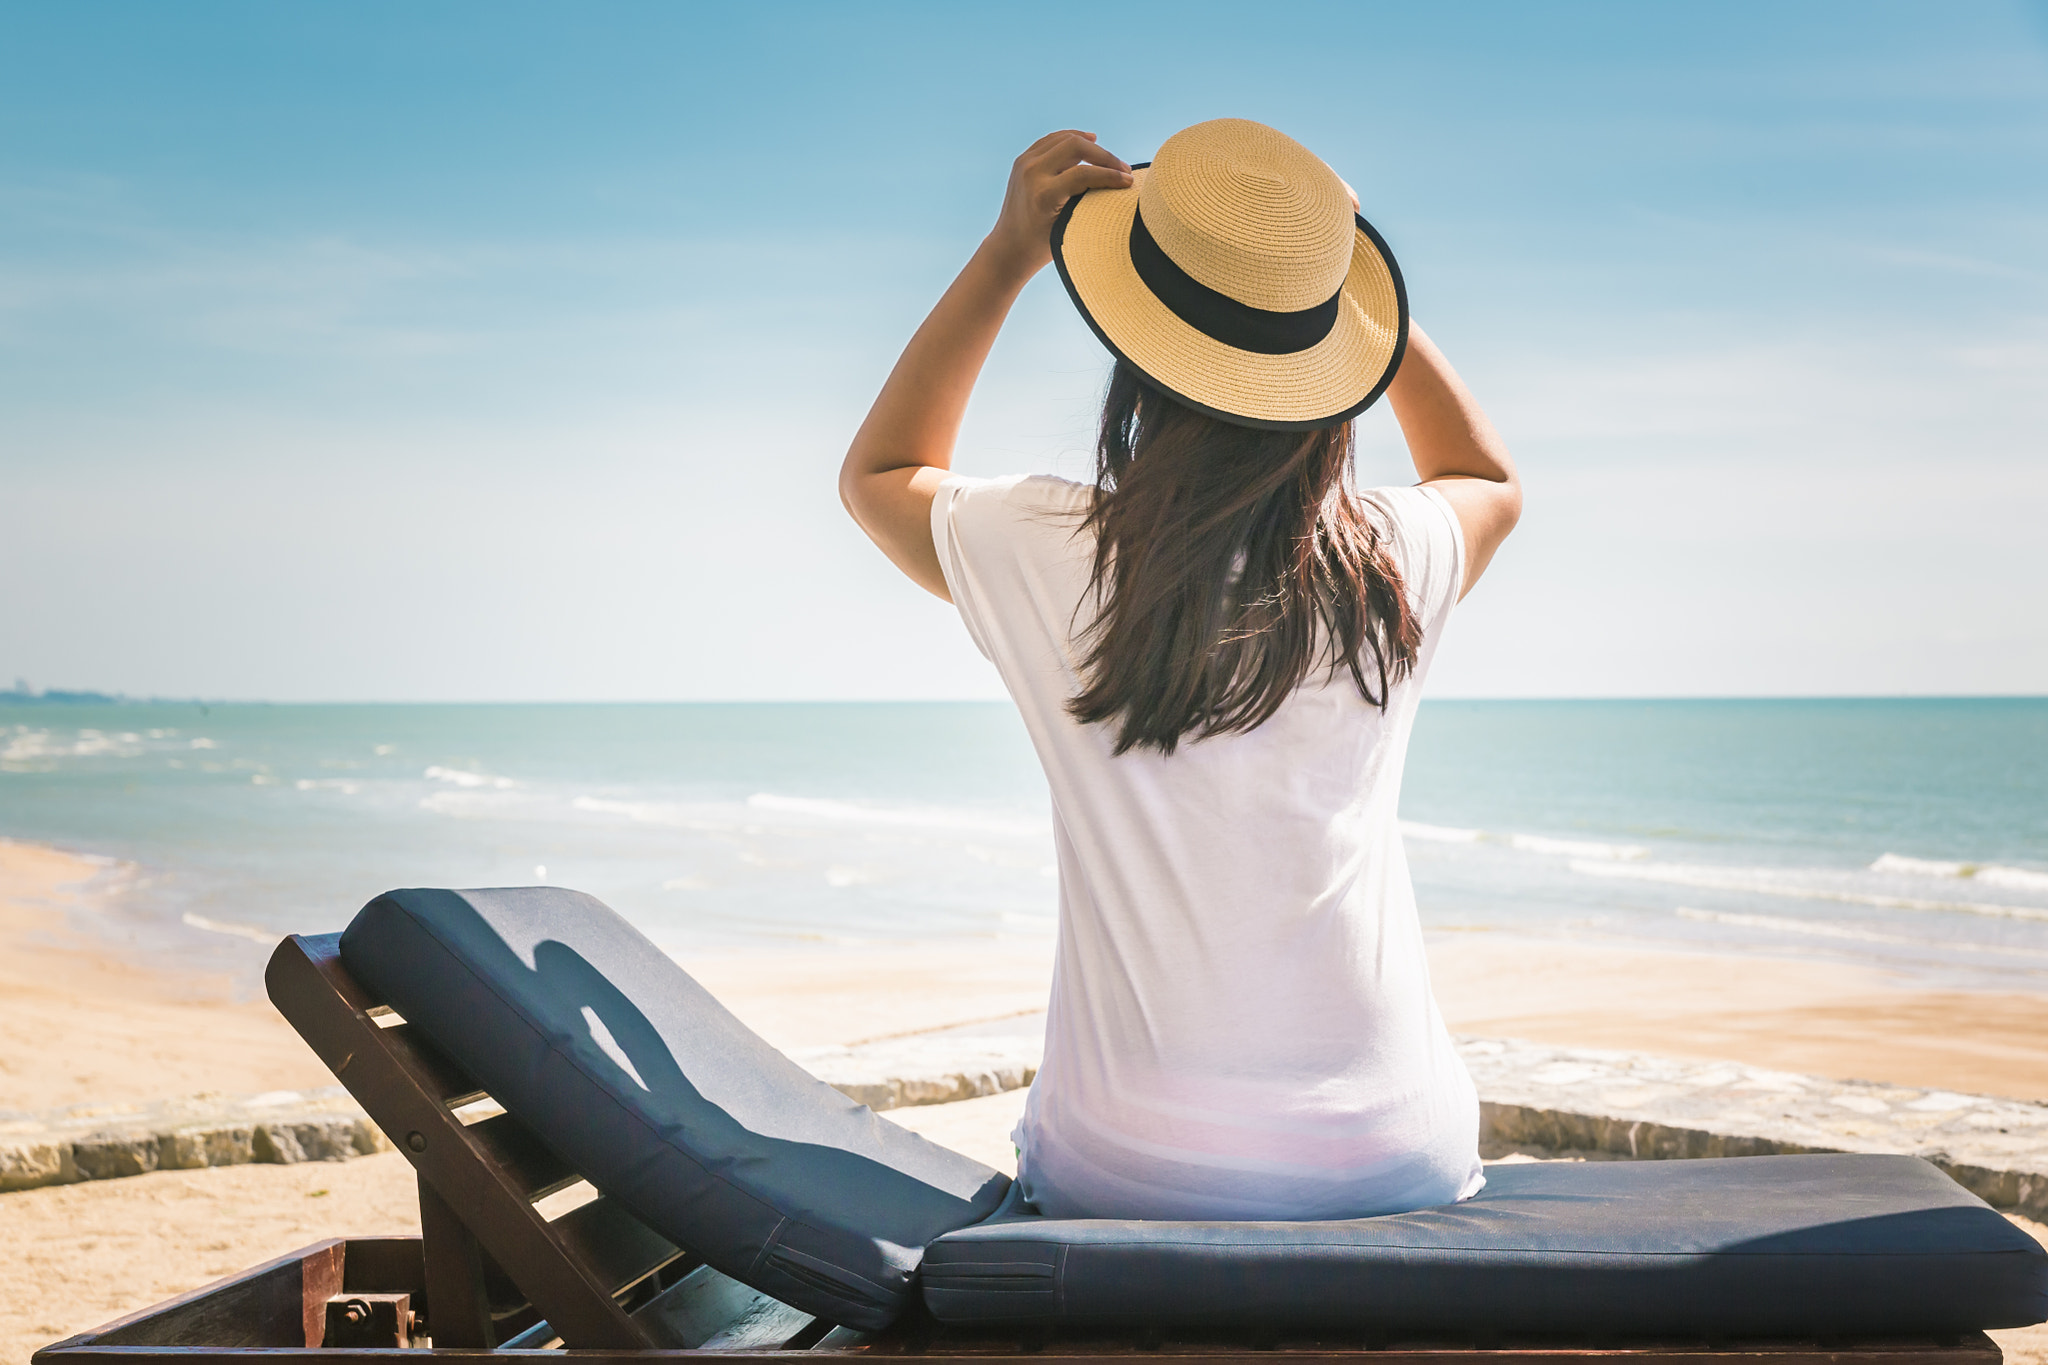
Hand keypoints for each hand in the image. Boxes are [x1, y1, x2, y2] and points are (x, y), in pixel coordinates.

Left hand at [985, 129, 1131, 279]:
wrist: (1009, 248)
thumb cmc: (1043, 246)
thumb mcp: (1068, 228)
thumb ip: (1089, 204)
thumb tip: (1120, 186)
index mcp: (1043, 195)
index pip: (1085, 174)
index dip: (1111, 175)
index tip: (1129, 181)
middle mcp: (1031, 174)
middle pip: (1076, 146)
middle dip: (1104, 156)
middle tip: (1123, 169)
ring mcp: (1024, 163)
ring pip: (1065, 138)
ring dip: (1091, 145)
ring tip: (1110, 158)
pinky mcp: (1022, 160)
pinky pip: (1052, 140)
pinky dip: (1072, 138)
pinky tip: (1089, 140)